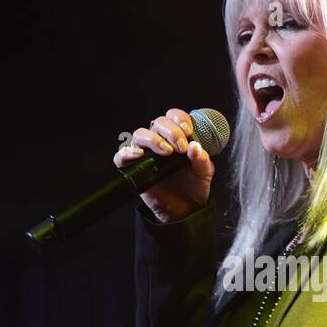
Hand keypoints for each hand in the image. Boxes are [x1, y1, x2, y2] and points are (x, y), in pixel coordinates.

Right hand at [112, 108, 214, 223]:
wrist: (185, 209)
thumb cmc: (194, 187)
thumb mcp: (204, 173)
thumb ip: (202, 159)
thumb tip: (195, 146)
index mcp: (177, 136)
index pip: (173, 116)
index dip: (180, 119)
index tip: (188, 131)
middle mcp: (160, 141)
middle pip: (158, 122)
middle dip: (171, 131)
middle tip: (181, 147)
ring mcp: (146, 154)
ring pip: (140, 134)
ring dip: (153, 139)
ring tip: (166, 152)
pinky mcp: (134, 169)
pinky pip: (122, 156)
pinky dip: (127, 153)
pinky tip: (139, 155)